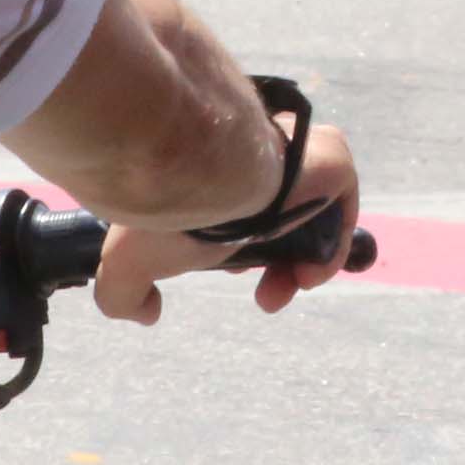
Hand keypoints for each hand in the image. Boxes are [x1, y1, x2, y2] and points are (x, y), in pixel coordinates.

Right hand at [91, 120, 358, 325]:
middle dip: (271, 261)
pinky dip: (330, 248)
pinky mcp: (328, 159)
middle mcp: (257, 155)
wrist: (194, 172)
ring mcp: (296, 152)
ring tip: (281, 290)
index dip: (239, 248)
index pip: (238, 205)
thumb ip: (123, 294)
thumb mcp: (126, 263)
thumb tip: (146, 312)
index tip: (228, 272)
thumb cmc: (164, 213)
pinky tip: (303, 275)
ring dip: (299, 260)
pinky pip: (341, 204)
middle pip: (281, 214)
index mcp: (215, 171)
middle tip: (263, 292)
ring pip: (312, 211)